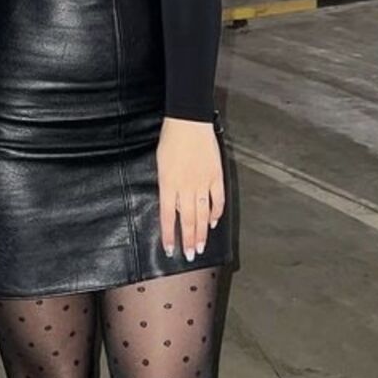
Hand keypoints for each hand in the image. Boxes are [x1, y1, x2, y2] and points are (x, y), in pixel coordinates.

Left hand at [156, 118, 224, 260]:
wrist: (188, 121)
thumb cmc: (170, 139)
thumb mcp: (160, 164)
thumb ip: (166, 185)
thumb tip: (170, 203)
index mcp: (168, 184)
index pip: (167, 217)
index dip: (169, 235)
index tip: (170, 250)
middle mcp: (185, 187)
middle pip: (187, 220)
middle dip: (188, 240)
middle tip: (190, 256)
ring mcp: (202, 182)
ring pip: (202, 214)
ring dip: (201, 232)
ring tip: (201, 247)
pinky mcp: (216, 176)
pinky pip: (217, 200)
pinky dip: (216, 212)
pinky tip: (213, 222)